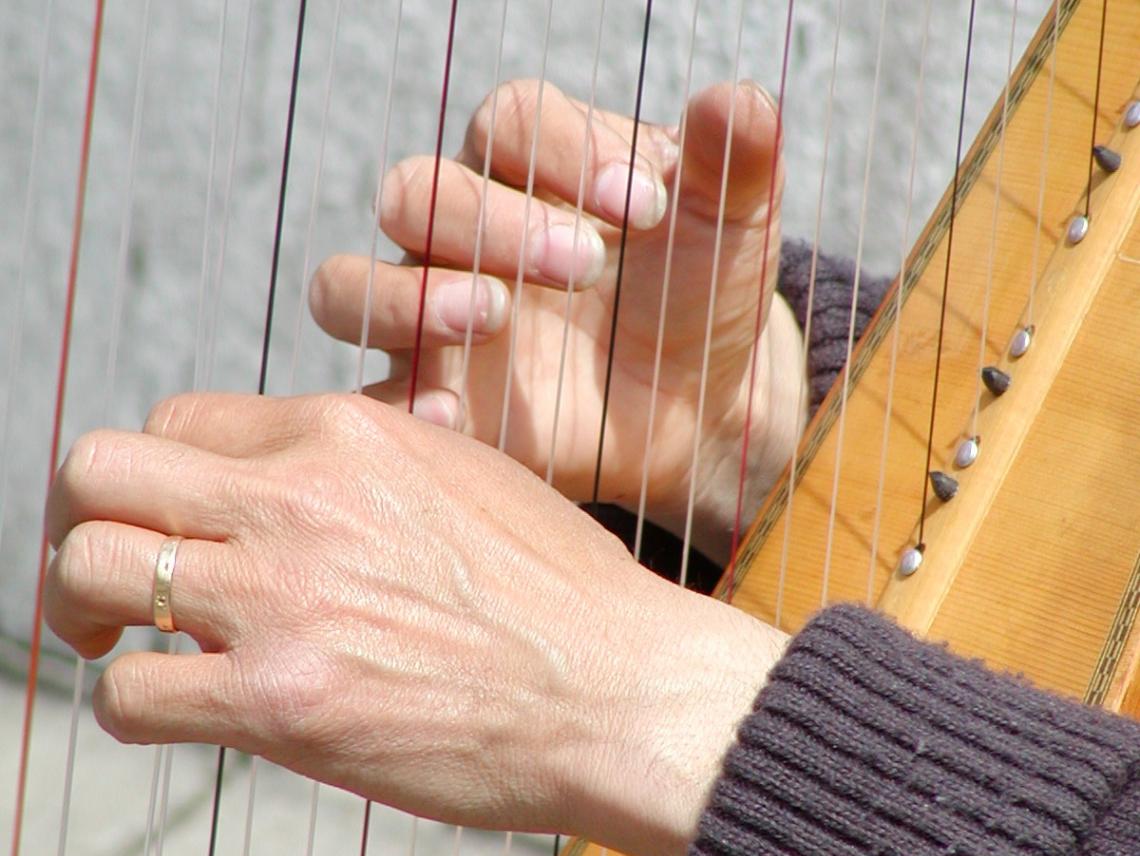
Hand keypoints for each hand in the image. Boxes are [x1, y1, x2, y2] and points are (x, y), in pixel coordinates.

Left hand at [44, 393, 784, 855]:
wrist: (621, 687)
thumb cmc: (562, 591)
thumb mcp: (466, 477)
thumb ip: (363, 468)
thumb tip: (288, 489)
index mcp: (347, 433)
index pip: (182, 420)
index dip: (165, 474)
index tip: (183, 521)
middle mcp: (298, 499)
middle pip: (100, 469)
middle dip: (88, 517)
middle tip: (117, 572)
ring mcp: (282, 600)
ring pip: (88, 567)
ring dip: (85, 608)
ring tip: (119, 640)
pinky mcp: (282, 705)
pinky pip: (129, 696)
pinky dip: (131, 703)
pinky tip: (176, 708)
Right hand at [309, 80, 805, 563]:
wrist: (698, 400)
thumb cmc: (701, 291)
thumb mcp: (731, 223)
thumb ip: (733, 159)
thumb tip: (738, 100)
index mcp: (535, 163)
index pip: (511, 120)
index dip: (566, 150)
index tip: (643, 206)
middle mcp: (465, 230)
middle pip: (417, 192)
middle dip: (493, 221)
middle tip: (584, 265)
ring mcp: (435, 315)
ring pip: (350, 285)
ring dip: (409, 297)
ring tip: (492, 315)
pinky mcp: (435, 396)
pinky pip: (379, 395)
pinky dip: (400, 402)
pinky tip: (450, 419)